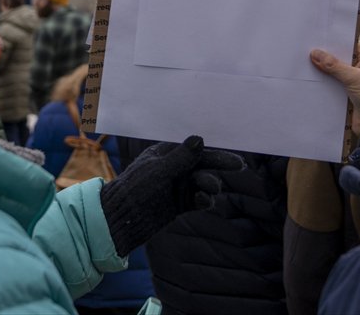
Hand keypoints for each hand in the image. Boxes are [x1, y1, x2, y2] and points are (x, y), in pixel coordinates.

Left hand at [100, 136, 243, 255]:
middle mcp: (174, 168)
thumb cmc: (135, 190)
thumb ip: (181, 157)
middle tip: (238, 167)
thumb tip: (200, 139)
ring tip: (209, 188)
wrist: (121, 220)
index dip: (216, 153)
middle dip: (219, 166)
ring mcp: (177, 186)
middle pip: (204, 164)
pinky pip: (199, 199)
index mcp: (166, 153)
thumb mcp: (159, 171)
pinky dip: (204, 199)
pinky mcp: (179, 204)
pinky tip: (203, 201)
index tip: (234, 159)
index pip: (196, 149)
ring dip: (210, 183)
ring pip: (203, 182)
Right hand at [310, 42, 359, 137]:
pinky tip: (309, 79)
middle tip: (305, 51)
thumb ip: (335, 66)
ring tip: (303, 64)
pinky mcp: (345, 90)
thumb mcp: (355, 78)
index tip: (315, 38)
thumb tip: (316, 54)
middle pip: (338, 56)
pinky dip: (322, 82)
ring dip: (322, 70)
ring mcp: (352, 78)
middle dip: (324, 56)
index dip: (332, 41)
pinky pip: (330, 82)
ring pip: (333, 70)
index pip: (347, 43)